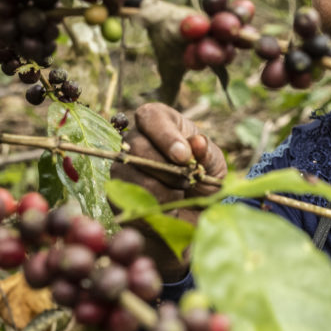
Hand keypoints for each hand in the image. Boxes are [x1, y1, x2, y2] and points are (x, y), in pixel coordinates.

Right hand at [110, 103, 226, 280]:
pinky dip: (155, 208)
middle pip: (137, 148)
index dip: (165, 136)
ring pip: (133, 177)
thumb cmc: (202, 179)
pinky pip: (130, 201)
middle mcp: (134, 141)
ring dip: (163, 191)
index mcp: (159, 122)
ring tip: (180, 195)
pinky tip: (171, 209)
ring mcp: (122, 167)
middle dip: (166, 170)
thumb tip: (198, 142)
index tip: (184, 156)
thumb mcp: (213, 166)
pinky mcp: (117, 194)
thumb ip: (206, 154)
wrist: (194, 214)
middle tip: (187, 181)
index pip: (150, 117)